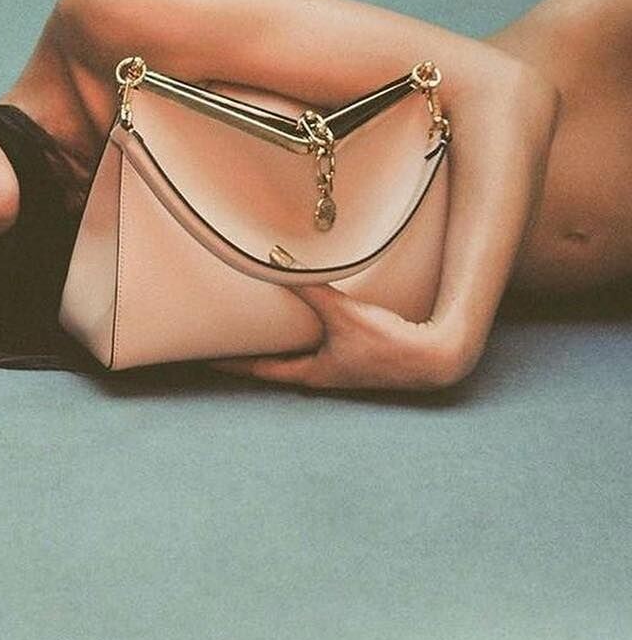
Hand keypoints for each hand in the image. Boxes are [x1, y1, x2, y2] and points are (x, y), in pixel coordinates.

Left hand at [208, 284, 474, 392]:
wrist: (434, 358)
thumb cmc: (388, 344)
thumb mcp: (343, 314)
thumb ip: (311, 289)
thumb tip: (280, 264)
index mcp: (312, 374)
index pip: (259, 370)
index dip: (231, 364)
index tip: (205, 358)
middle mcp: (322, 375)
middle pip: (276, 364)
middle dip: (252, 352)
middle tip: (226, 337)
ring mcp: (341, 369)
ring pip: (299, 356)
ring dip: (280, 344)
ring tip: (261, 327)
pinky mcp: (358, 358)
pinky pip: (321, 346)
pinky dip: (306, 335)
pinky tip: (308, 321)